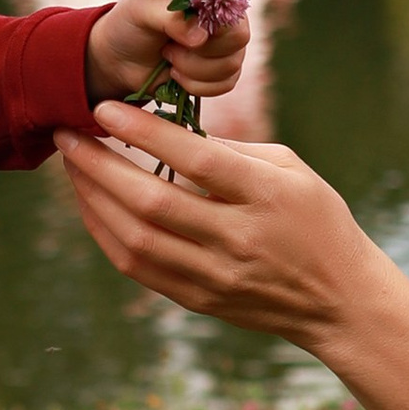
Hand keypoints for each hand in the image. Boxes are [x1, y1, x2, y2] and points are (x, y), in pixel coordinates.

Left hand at [56, 104, 380, 343]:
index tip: (104, 108)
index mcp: (267, 196)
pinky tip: (93, 205)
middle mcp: (238, 239)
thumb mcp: (290, 168)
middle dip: (99, 166)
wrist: (339, 301)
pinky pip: (138, 267)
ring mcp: (216, 275)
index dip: (144, 132)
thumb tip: (166, 130)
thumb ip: (230, 150)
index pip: (195, 160)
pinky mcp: (199, 300)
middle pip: (151, 202)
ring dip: (94, 199)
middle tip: (69, 136)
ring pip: (135, 238)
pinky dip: (107, 232)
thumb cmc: (316, 219)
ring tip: (74, 166)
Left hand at [85, 0, 248, 107]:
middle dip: (199, 53)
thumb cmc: (130, 24)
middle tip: (168, 49)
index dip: (210, 28)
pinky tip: (175, 75)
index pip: (230, 9)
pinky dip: (197, 86)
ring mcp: (224, 47)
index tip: (182, 36)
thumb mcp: (141, 10)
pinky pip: (225, 85)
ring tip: (168, 58)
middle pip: (238, 40)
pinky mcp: (219, 74)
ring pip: (231, 66)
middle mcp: (222, 19)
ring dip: (193, 70)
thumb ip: (170, 17)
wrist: (118, 58)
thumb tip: (200, 38)